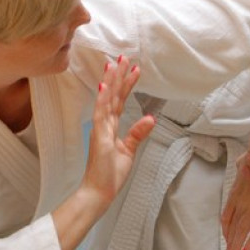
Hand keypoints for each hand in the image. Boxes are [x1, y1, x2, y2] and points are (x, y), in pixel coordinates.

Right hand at [80, 56, 155, 205]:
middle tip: (124, 56)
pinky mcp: (99, 136)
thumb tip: (151, 118)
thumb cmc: (109, 175)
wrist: (98, 193)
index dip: (125, 84)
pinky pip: (101, 114)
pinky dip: (103, 100)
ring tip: (116, 63)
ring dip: (111, 81)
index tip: (132, 68)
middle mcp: (104, 124)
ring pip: (107, 100)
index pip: (119, 101)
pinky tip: (106, 86)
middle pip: (113, 95)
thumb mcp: (128, 151)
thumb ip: (137, 133)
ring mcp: (100, 129)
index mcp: (110, 127)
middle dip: (118, 76)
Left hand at [220, 144, 249, 249]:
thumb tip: (241, 164)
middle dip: (230, 242)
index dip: (225, 228)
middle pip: (233, 226)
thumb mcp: (245, 162)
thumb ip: (242, 166)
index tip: (225, 237)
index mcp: (235, 193)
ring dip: (236, 245)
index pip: (226, 215)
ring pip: (242, 230)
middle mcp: (241, 202)